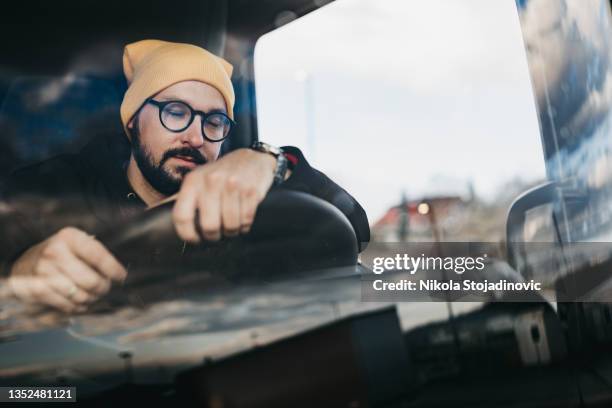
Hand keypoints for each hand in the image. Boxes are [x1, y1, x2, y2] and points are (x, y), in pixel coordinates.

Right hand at [7, 227, 126, 312]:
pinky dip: (77, 307)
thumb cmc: (62, 254)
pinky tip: (79, 302)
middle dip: (103, 288)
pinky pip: (67, 306)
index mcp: (69, 237)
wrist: (26, 263)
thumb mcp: (78, 245)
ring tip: (92, 295)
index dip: (114, 270)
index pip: (99, 256)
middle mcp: (54, 252)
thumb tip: (119, 275)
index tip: (121, 277)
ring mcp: (43, 272)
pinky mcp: (36, 290)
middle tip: (104, 288)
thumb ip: (97, 256)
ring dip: (91, 299)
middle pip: (92, 281)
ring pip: (81, 296)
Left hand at [172, 148, 276, 242]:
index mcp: (193, 181)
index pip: (181, 216)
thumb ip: (185, 199)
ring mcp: (232, 185)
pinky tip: (243, 220)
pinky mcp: (251, 191)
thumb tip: (158, 219)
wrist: (253, 159)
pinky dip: (245, 225)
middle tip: (217, 235)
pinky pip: (246, 220)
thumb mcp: (200, 180)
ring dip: (232, 232)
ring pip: (230, 225)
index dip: (187, 234)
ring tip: (232, 226)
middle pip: (209, 226)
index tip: (195, 240)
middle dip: (214, 236)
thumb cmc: (223, 174)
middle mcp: (211, 181)